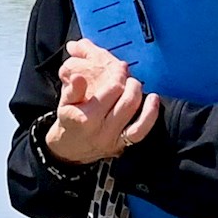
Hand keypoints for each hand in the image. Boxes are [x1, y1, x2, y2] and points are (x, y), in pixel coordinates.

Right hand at [42, 40, 159, 165]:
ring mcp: (113, 139)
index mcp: (87, 116)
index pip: (113, 89)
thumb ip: (73, 90)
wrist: (70, 150)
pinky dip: (150, 115)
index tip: (121, 67)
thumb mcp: (64, 104)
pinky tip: (153, 101)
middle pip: (127, 101)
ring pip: (135, 115)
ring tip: (136, 85)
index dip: (119, 74)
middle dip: (131, 83)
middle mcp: (102, 129)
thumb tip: (79, 77)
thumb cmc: (69, 121)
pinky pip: (140, 131)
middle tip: (127, 76)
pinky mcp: (122, 145)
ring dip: (140, 95)